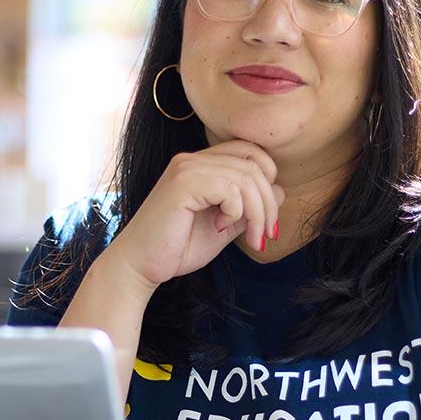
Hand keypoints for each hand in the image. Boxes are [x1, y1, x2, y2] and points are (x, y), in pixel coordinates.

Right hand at [109, 140, 284, 289]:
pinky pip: (230, 188)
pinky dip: (237, 211)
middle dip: (269, 204)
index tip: (266, 219)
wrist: (140, 267)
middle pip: (254, 165)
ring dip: (257, 213)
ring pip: (247, 177)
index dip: (268, 181)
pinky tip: (221, 226)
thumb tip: (280, 190)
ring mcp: (186, 168)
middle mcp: (192, 160)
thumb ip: (248, 207)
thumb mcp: (224, 227)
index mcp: (200, 164)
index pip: (250, 152)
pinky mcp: (182, 183)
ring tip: (251, 238)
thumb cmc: (176, 248)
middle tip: (265, 235)